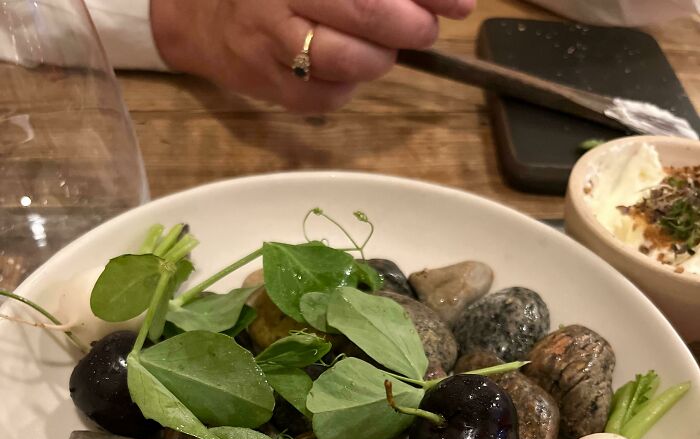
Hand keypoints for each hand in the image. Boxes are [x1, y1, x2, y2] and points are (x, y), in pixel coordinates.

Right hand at [151, 0, 473, 112]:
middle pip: (363, 11)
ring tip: (382, 47)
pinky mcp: (267, 87)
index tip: (458, 0)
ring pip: (347, 61)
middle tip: (427, 28)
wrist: (195, 14)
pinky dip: (347, 87)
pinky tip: (343, 69)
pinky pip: (325, 97)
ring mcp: (270, 44)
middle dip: (411, 24)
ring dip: (380, 58)